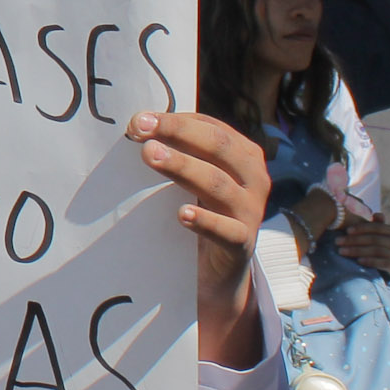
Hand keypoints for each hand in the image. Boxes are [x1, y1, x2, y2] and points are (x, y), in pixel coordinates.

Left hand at [126, 111, 269, 369]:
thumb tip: (135, 128)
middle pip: (218, 147)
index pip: (210, 127)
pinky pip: (227, 231)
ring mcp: (250, 211)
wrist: (221, 269)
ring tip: (151, 156)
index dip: (175, 121)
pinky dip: (206, 221)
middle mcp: (253, 178)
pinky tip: (183, 214)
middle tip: (140, 129)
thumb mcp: (193, 178)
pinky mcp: (242, 244)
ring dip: (183, 167)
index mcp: (243, 154)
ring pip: (218, 184)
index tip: (137, 120)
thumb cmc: (202, 209)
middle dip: (178, 133)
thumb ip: (175, 152)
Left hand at [334, 215, 389, 274]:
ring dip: (357, 250)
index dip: (362, 228)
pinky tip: (358, 261)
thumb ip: (378, 226)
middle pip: (375, 239)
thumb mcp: (381, 237)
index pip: (378, 227)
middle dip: (354, 240)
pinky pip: (383, 263)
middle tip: (338, 241)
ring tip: (341, 251)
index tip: (346, 230)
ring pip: (377, 251)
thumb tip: (377, 214)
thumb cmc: (385, 250)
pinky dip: (370, 261)